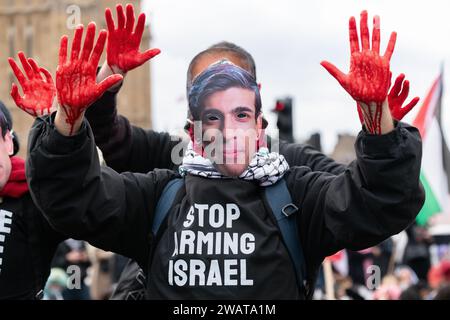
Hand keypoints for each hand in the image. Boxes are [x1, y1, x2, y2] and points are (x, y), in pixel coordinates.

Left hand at [8, 52, 55, 116]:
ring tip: (28, 58)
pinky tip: (39, 68)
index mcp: (26, 87)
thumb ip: (15, 95)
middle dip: (23, 61)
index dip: (14, 67)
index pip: (19, 74)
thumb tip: (13, 84)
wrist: (46, 115)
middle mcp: (34, 84)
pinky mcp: (50, 86)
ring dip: (33, 64)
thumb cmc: (33, 111)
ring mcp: (42, 84)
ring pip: (36, 71)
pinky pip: (47, 76)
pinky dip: (44, 71)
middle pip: (27, 70)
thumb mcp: (21, 103)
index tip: (9, 59)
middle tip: (19, 52)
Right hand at [56, 22, 122, 134]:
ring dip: (77, 38)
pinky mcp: (62, 69)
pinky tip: (65, 38)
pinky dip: (63, 47)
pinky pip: (63, 56)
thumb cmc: (86, 100)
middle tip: (93, 24)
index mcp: (91, 69)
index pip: (97, 53)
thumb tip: (120, 77)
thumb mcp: (98, 91)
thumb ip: (108, 82)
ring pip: (75, 49)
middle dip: (90, 36)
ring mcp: (72, 66)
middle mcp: (82, 65)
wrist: (73, 106)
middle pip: (86, 48)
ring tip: (80, 26)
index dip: (100, 43)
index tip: (104, 32)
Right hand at [105, 3, 159, 72]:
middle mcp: (129, 34)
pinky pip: (111, 24)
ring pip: (121, 21)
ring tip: (119, 6)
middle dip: (130, 14)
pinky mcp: (112, 34)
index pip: (140, 28)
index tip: (143, 14)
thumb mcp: (139, 60)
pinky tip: (108, 10)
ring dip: (120, 13)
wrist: (118, 66)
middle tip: (129, 6)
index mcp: (136, 39)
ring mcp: (120, 33)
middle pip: (130, 22)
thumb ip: (148, 55)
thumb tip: (159, 50)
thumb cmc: (130, 64)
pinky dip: (109, 17)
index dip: (141, 22)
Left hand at [321, 10, 396, 133]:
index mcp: (355, 59)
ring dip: (376, 28)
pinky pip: (388, 51)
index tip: (351, 18)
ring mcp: (375, 59)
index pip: (353, 40)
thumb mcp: (343, 80)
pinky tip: (392, 32)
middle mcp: (365, 56)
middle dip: (363, 24)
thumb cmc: (356, 92)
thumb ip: (333, 70)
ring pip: (376, 39)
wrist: (368, 100)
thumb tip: (321, 62)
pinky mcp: (384, 64)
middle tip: (363, 11)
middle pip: (364, 36)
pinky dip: (391, 42)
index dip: (352, 29)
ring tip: (376, 16)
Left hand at [357, 73, 419, 122]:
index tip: (390, 72)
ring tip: (407, 82)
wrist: (374, 128)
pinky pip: (408, 108)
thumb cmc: (367, 116)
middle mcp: (390, 99)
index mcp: (382, 96)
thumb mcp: (361, 106)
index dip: (388, 79)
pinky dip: (413, 103)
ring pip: (403, 95)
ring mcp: (396, 105)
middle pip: (396, 88)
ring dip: (406, 88)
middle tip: (401, 75)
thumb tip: (353, 89)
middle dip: (399, 81)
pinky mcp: (400, 113)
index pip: (386, 85)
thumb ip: (360, 98)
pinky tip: (417, 98)